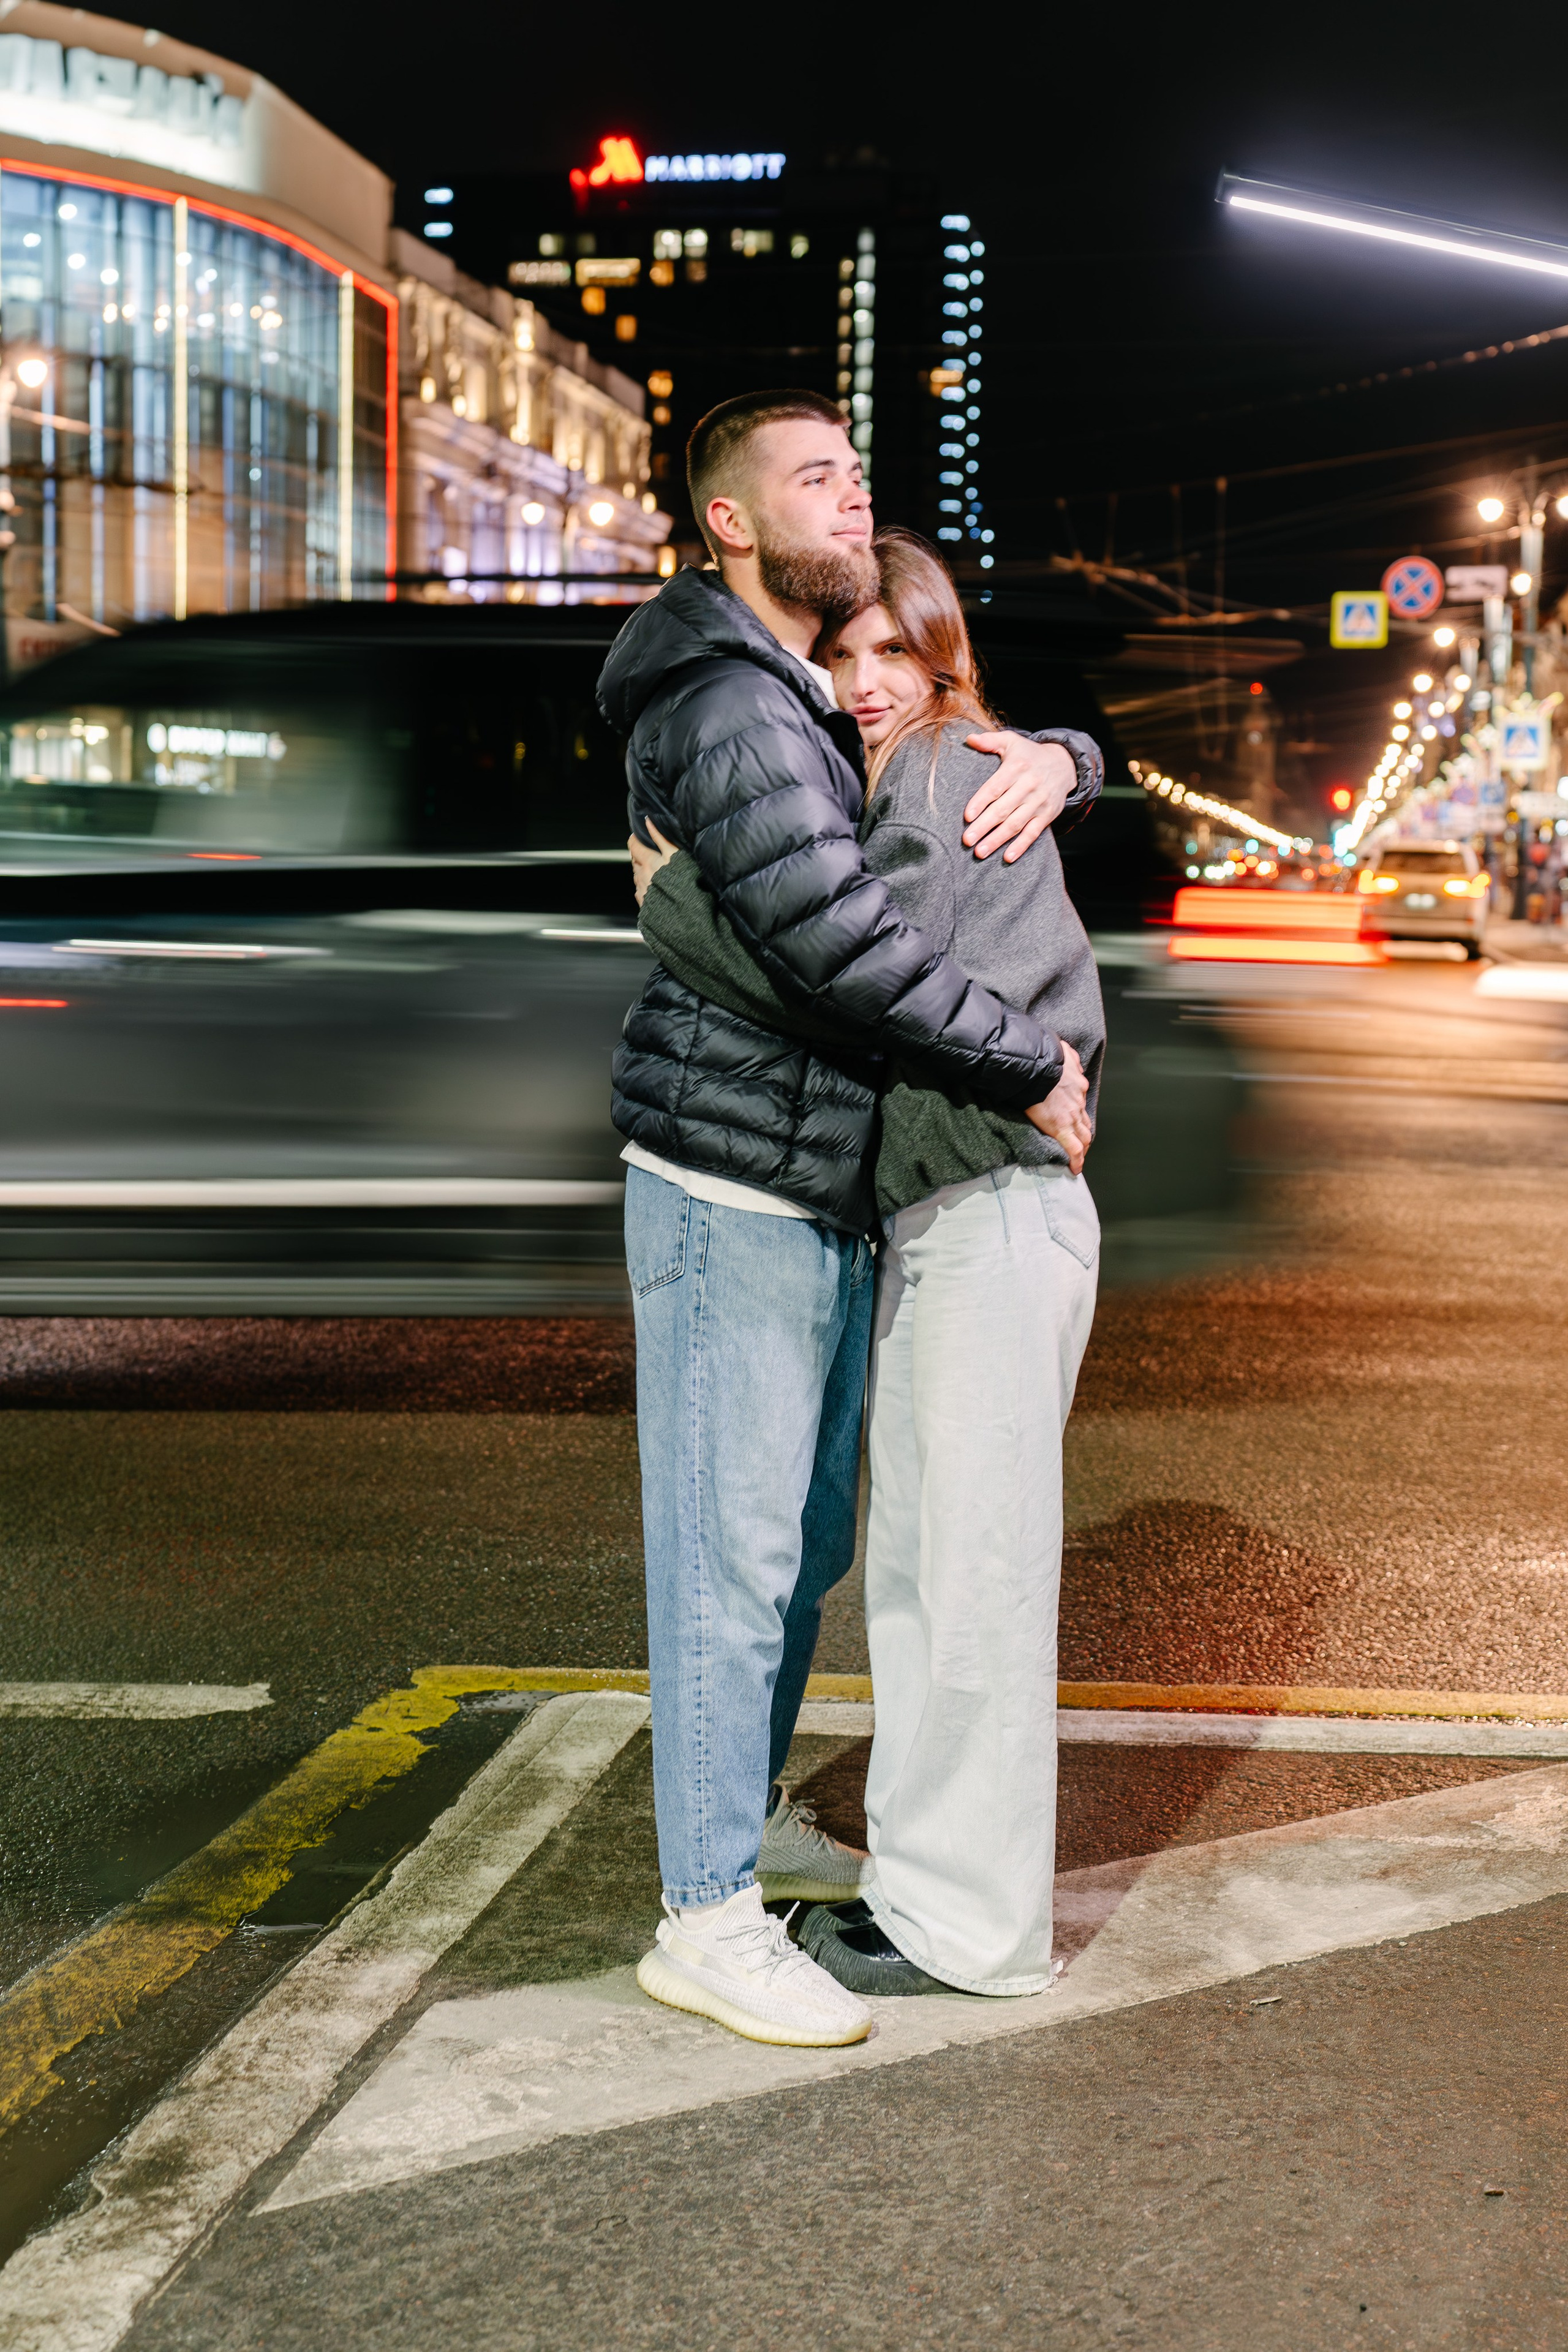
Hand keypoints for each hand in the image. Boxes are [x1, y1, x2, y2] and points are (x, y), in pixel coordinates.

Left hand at [628, 821, 679, 907]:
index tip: (638, 837)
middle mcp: (641, 876)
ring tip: (657, 873)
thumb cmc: (683, 882)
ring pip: (638, 877)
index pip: (633, 846)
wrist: (684, 914)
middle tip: (651, 854)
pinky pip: (641, 892)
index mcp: (648, 862)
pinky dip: (646, 887)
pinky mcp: (645, 905)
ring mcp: (642, 891)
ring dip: (643, 873)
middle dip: (640, 857)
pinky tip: (656, 889)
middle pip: (635, 862)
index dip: (634, 840)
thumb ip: (660, 838)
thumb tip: (648, 822)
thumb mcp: (674, 854)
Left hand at [962, 737, 1075, 862]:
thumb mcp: (1011, 741)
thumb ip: (990, 741)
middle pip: (1003, 809)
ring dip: (998, 840)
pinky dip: (1022, 846)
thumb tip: (968, 739)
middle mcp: (1028, 785)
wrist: (1064, 764)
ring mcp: (1039, 802)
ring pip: (1016, 824)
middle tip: (967, 840)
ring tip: (980, 852)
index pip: (995, 787)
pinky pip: (1034, 833)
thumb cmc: (1028, 754)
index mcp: (1017, 767)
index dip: (981, 802)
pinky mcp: (1047, 815)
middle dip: (984, 826)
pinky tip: (1008, 857)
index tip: (967, 816)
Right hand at [1023, 1041, 1092, 1174]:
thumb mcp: (1059, 1051)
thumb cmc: (1039, 1058)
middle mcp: (1078, 1100)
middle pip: (1086, 1122)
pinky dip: (1076, 1160)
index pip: (1080, 1104)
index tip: (1075, 1123)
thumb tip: (1068, 1056)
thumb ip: (1066, 1057)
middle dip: (1084, 1135)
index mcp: (1076, 1084)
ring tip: (1077, 1158)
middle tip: (1080, 1144)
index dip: (1079, 1116)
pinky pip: (1073, 1148)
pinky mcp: (1061, 1127)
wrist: (1031, 1066)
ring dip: (1083, 1148)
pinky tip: (1075, 1169)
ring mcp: (1072, 1115)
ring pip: (1084, 1136)